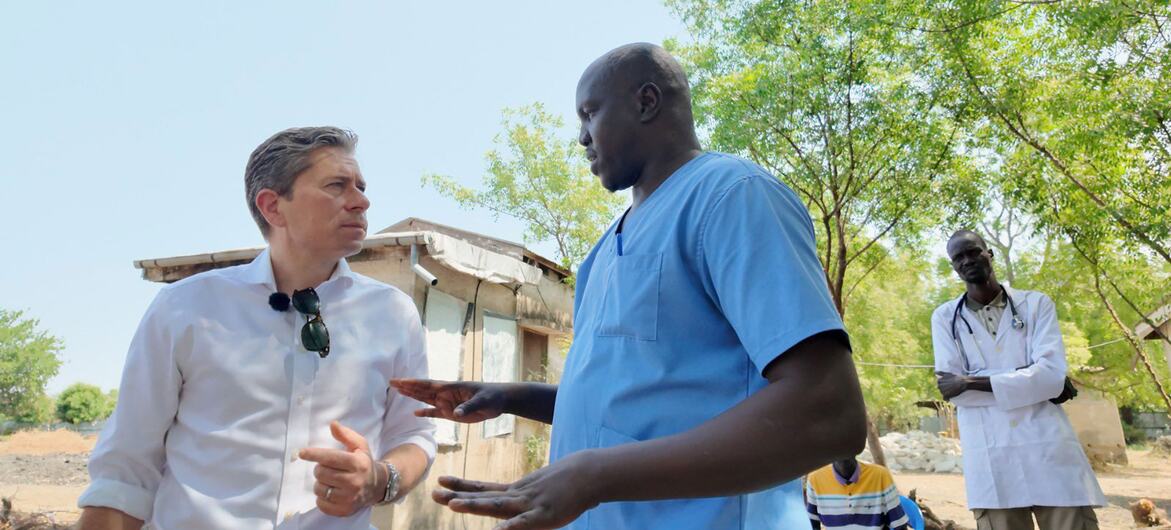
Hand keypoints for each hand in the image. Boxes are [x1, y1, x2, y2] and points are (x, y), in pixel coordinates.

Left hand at [300, 421, 382, 516]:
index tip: (302, 453)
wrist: (377, 486)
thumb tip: (333, 424)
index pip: (331, 458)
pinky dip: (322, 497)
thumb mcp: (360, 446)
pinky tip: (331, 492)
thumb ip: (346, 435)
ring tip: (330, 480)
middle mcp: (354, 481)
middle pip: (321, 473)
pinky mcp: (344, 510)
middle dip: (320, 468)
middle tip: (328, 468)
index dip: (315, 454)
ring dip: (320, 483)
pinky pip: (321, 503)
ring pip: (319, 488)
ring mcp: (349, 498)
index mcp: (358, 464)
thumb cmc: (364, 463)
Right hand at [391, 379, 508, 422]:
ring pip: (426, 399)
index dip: (413, 383)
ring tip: (398, 392)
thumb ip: (468, 407)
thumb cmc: (492, 397)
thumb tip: (456, 413)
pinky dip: (426, 413)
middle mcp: (446, 395)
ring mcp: (448, 404)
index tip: (399, 381)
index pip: (428, 385)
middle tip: (392, 383)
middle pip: (423, 390)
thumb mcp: (482, 401)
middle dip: (407, 387)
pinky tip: (415, 414)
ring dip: (413, 396)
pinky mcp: (452, 414)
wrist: (500, 401)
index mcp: (451, 388)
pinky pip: (435, 413)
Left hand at [433, 452, 601, 529]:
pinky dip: (512, 527)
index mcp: (516, 491)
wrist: (590, 473)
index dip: (461, 486)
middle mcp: (518, 496)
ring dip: (475, 505)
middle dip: (458, 496)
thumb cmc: (566, 482)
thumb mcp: (539, 488)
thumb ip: (524, 497)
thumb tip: (512, 507)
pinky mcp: (545, 516)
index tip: (441, 480)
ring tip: (454, 504)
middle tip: (434, 492)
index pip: (483, 488)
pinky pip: (525, 523)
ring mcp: (530, 505)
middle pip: (483, 497)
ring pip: (498, 506)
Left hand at [935, 372, 967, 399]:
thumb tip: (935, 372)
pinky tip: (949, 398)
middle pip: (940, 389)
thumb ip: (941, 373)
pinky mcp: (946, 395)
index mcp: (939, 381)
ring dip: (946, 393)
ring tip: (952, 391)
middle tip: (951, 387)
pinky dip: (947, 399)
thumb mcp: (947, 374)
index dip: (945, 384)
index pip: (939, 384)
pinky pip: (944, 398)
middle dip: (945, 389)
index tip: (949, 384)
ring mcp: (942, 391)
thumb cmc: (955, 378)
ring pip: (943, 393)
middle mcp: (939, 386)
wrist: (962, 382)